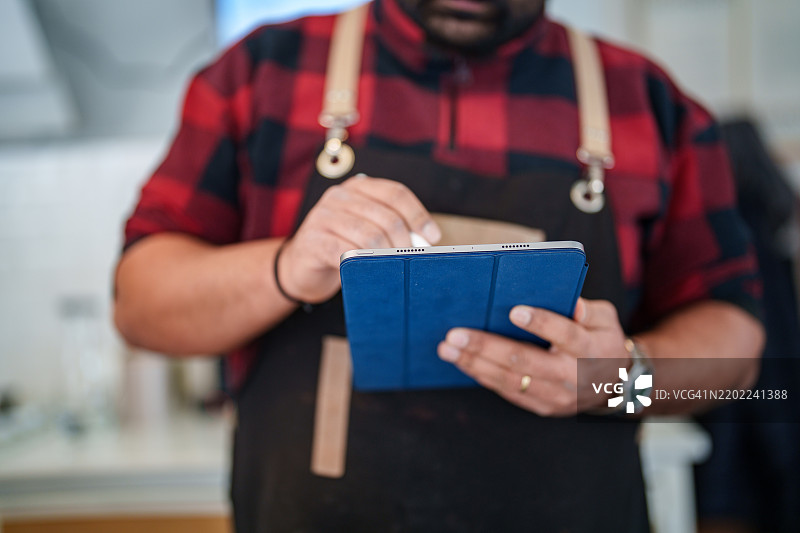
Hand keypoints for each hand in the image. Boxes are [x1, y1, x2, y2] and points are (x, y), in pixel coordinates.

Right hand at [279, 175, 440, 302]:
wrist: (302, 266)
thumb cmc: (342, 246)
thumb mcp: (367, 229)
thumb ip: (392, 226)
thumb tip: (425, 239)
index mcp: (357, 188)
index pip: (395, 193)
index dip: (418, 215)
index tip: (432, 236)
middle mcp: (339, 197)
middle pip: (386, 216)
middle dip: (404, 242)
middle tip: (410, 259)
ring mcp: (322, 217)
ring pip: (369, 235)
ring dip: (386, 255)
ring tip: (392, 268)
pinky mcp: (313, 241)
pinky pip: (346, 253)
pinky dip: (363, 264)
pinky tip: (368, 272)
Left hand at [436, 298, 628, 415]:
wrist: (613, 386)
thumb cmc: (602, 341)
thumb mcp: (607, 321)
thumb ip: (591, 311)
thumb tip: (574, 305)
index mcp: (590, 349)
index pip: (565, 334)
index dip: (540, 323)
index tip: (513, 311)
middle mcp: (571, 375)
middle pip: (525, 361)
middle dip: (486, 347)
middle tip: (456, 334)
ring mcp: (555, 396)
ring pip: (510, 380)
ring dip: (475, 364)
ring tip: (448, 349)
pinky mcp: (542, 407)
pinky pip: (507, 392)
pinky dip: (482, 376)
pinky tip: (463, 362)